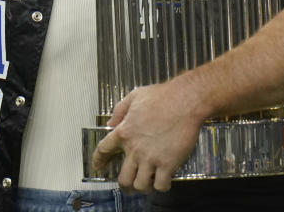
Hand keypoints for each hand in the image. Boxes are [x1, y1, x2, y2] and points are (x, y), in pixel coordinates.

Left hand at [91, 80, 205, 192]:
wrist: (185, 101)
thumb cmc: (163, 96)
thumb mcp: (135, 96)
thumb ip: (120, 110)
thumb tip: (111, 122)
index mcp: (125, 132)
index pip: (103, 150)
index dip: (98, 161)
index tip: (98, 166)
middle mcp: (135, 148)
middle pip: (123, 178)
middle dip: (125, 184)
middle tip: (129, 183)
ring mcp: (151, 158)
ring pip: (140, 185)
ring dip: (143, 186)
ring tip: (147, 183)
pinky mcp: (168, 164)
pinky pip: (161, 185)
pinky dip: (162, 186)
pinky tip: (164, 180)